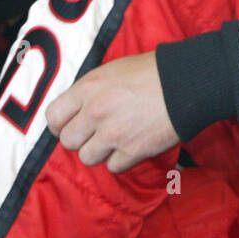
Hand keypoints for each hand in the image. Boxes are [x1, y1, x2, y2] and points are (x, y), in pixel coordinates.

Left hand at [45, 52, 178, 173]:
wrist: (185, 83)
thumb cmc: (151, 72)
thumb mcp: (111, 71)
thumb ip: (90, 91)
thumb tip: (78, 110)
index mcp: (87, 88)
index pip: (53, 117)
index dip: (59, 125)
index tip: (69, 126)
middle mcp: (95, 112)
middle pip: (68, 141)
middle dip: (79, 140)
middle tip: (94, 135)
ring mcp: (113, 134)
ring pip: (87, 158)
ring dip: (99, 152)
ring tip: (114, 140)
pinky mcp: (132, 151)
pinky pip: (113, 166)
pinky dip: (121, 160)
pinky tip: (131, 145)